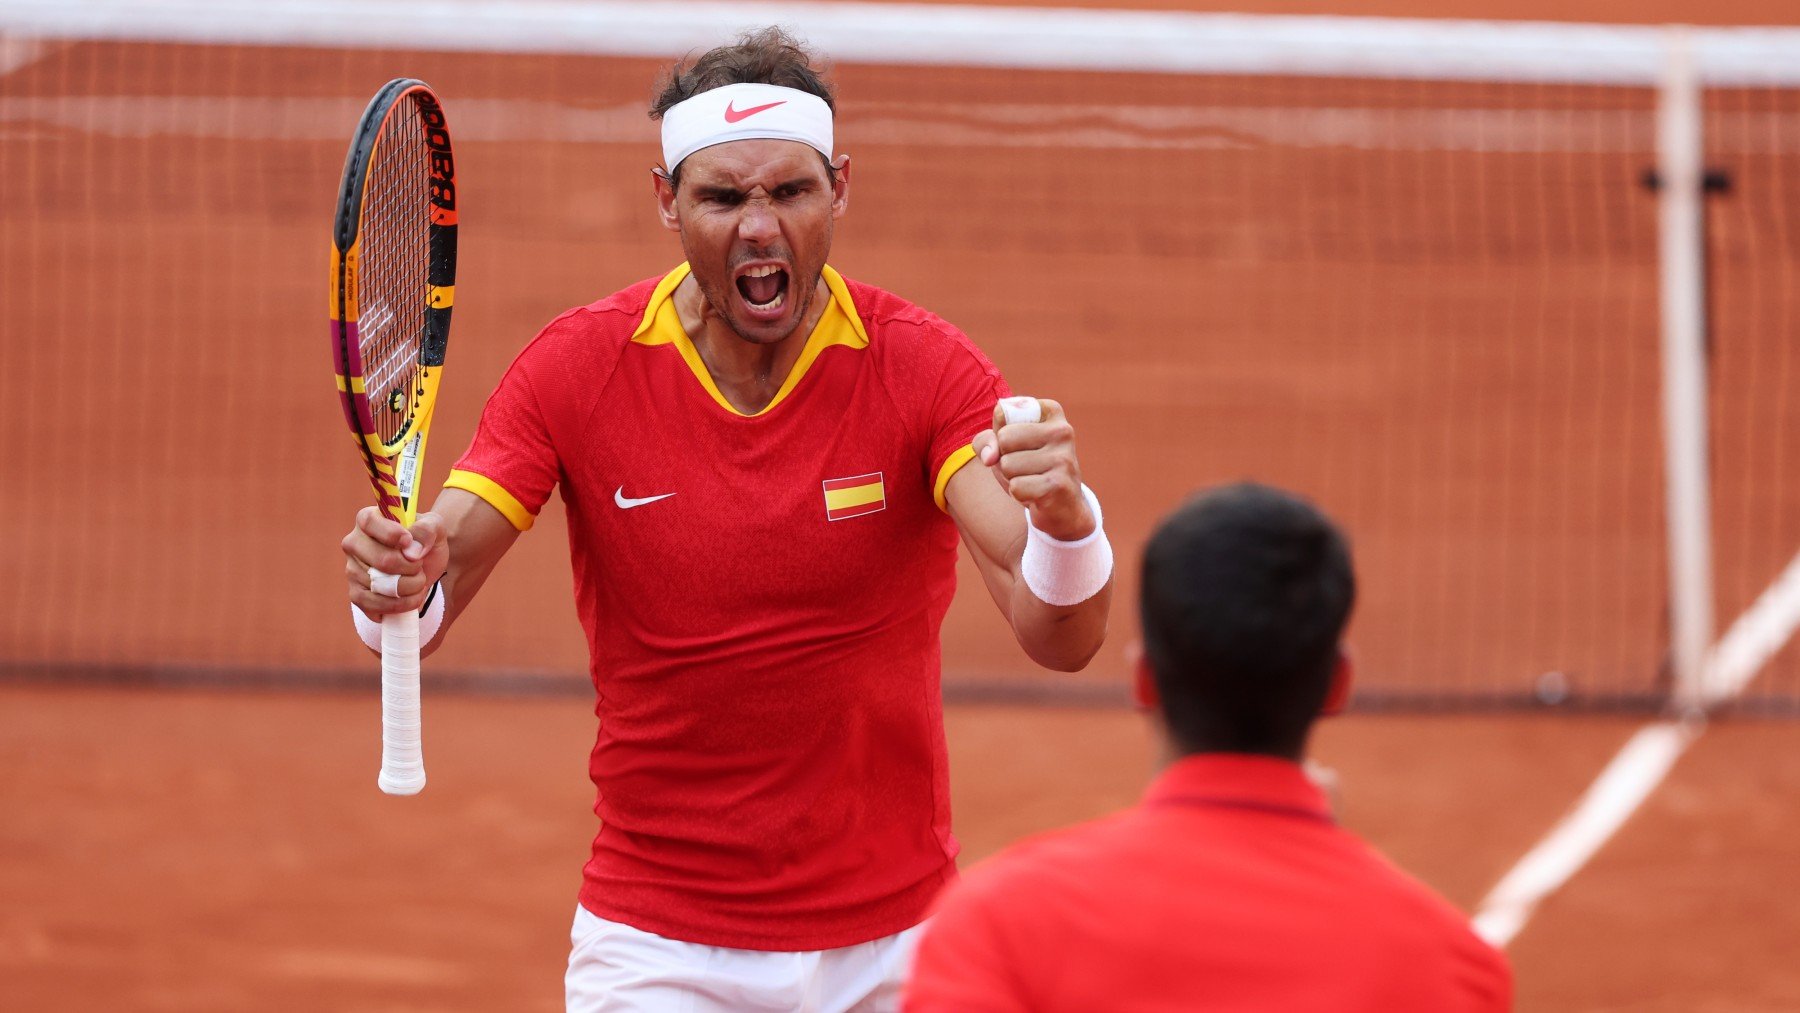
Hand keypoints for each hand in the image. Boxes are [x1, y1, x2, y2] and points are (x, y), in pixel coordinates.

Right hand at [342, 507, 448, 620]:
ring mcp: (352, 570)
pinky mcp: (356, 594)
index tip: (409, 541)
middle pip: (381, 560)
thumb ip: (428, 529)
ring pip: (381, 586)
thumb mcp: (435, 527)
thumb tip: (413, 550)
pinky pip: (374, 604)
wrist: (425, 567)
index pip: (369, 522)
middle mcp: (354, 543)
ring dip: (409, 587)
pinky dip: (400, 605)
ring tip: (418, 581)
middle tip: (420, 566)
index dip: (391, 534)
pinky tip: (411, 597)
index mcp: (368, 519)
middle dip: (410, 568)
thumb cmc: (424, 542)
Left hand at [971, 397, 1094, 541]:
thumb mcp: (1005, 448)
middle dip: (1005, 458)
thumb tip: (989, 457)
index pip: (1002, 413)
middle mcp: (1062, 430)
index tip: (1020, 444)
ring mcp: (1063, 457)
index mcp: (1050, 412)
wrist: (1063, 507)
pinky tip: (1036, 494)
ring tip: (1032, 480)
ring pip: (1007, 464)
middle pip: (1004, 438)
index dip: (1000, 435)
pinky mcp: (1059, 484)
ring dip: (1012, 478)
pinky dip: (1019, 494)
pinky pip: (1016, 487)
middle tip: (1025, 467)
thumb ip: (986, 440)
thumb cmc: (1030, 469)